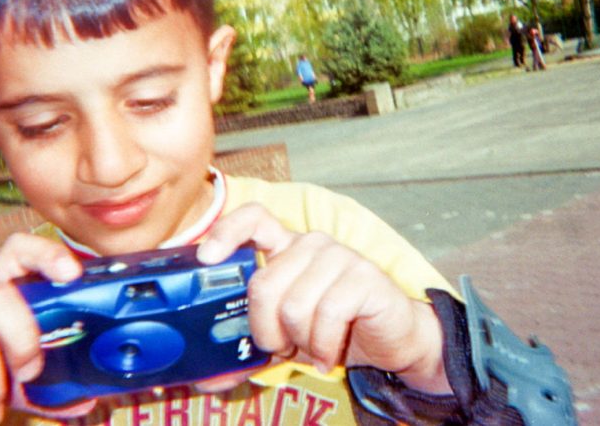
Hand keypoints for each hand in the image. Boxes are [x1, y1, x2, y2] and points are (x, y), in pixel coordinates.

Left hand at [197, 203, 450, 394]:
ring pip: (294, 305)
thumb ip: (248, 350)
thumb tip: (206, 380)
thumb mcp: (286, 338)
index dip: (226, 233)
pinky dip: (324, 346)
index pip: (254, 219)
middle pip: (264, 284)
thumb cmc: (334, 332)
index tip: (207, 259)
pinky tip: (330, 355)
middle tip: (283, 348)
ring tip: (313, 349)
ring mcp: (339, 257)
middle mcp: (311, 244)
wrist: (393, 340)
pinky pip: (327, 314)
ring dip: (300, 341)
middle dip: (266, 331)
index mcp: (287, 248)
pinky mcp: (364, 276)